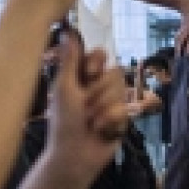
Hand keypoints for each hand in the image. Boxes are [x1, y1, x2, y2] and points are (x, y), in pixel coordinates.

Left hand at [44, 36, 128, 176]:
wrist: (74, 156)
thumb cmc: (63, 123)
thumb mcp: (64, 89)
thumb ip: (70, 61)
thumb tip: (67, 32)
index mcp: (82, 77)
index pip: (100, 55)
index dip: (97, 62)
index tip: (88, 73)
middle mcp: (98, 87)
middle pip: (114, 72)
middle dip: (98, 93)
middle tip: (84, 107)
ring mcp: (111, 103)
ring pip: (120, 92)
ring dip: (102, 109)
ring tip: (91, 122)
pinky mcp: (121, 119)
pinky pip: (125, 110)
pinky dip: (110, 122)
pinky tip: (100, 131)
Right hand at [174, 0, 188, 55]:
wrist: (184, 3)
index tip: (188, 54)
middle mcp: (188, 29)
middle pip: (183, 41)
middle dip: (181, 49)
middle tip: (179, 59)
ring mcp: (183, 29)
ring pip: (179, 39)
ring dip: (177, 47)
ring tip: (177, 56)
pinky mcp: (181, 29)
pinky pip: (178, 37)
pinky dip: (177, 43)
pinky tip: (176, 48)